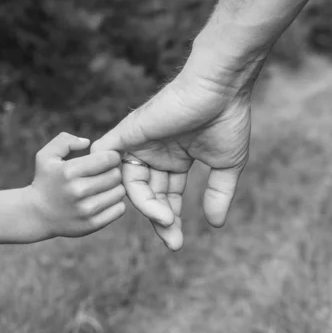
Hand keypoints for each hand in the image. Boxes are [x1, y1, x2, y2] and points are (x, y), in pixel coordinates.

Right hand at [28, 132, 125, 238]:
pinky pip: (120, 209)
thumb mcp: (46, 156)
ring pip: (120, 192)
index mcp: (69, 171)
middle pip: (116, 175)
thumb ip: (65, 141)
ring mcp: (86, 210)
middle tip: (106, 173)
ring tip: (105, 186)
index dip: (111, 156)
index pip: (108, 159)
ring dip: (116, 187)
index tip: (106, 159)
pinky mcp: (92, 224)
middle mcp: (78, 191)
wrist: (37, 214)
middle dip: (113, 171)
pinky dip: (116, 203)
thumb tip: (88, 142)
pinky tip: (105, 199)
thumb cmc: (46, 180)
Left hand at [92, 47, 256, 250]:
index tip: (176, 243)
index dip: (169, 219)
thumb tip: (215, 224)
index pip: (166, 196)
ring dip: (145, 205)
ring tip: (166, 219)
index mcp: (175, 159)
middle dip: (159, 219)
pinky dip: (104, 175)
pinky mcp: (129, 131)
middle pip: (148, 195)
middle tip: (171, 240)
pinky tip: (121, 199)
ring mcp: (141, 143)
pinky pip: (104, 156)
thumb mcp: (226, 166)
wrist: (222, 89)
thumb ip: (219, 194)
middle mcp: (155, 153)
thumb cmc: (227, 120)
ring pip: (130, 183)